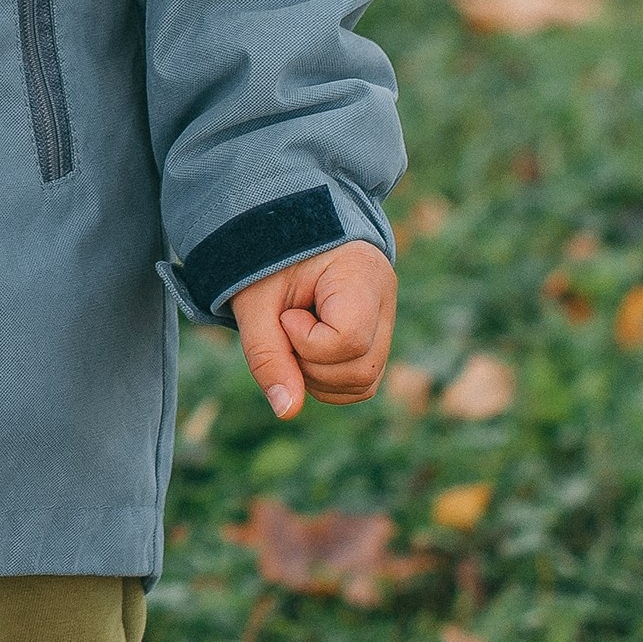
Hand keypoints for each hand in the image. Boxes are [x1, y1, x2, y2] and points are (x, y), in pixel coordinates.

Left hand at [228, 241, 395, 419]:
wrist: (284, 230)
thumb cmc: (268, 259)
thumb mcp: (256, 303)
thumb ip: (267, 355)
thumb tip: (287, 411)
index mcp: (362, 274)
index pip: (350, 339)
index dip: (309, 342)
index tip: (287, 314)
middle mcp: (385, 299)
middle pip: (361, 370)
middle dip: (311, 365)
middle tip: (286, 328)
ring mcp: (385, 321)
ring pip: (363, 383)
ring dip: (317, 376)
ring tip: (294, 335)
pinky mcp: (376, 338)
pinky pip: (359, 382)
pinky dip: (325, 378)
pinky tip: (305, 346)